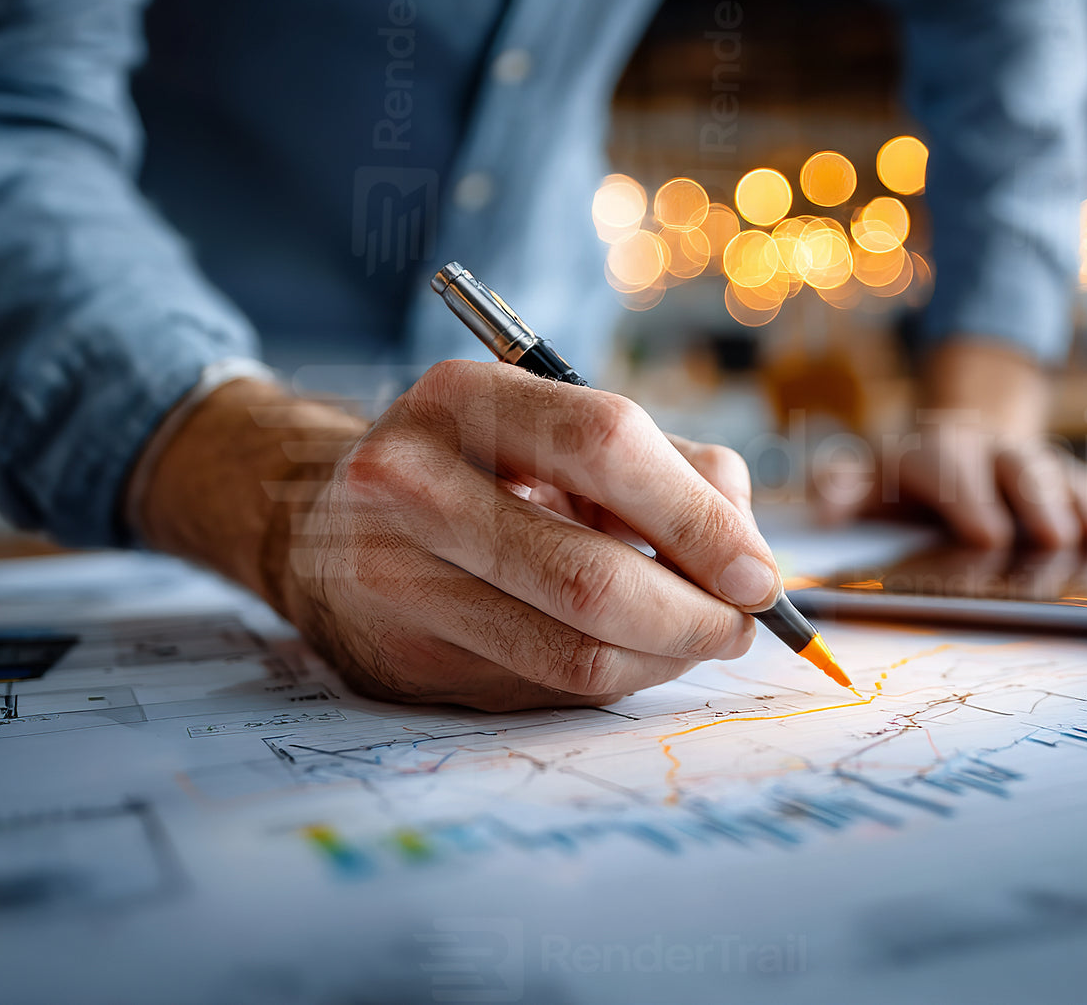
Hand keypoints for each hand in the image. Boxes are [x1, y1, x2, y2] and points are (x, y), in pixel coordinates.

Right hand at [137, 364, 778, 710]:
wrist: (327, 519)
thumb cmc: (482, 465)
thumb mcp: (562, 427)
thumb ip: (671, 471)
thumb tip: (753, 564)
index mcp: (464, 398)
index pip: (606, 445)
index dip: (699, 519)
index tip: (759, 574)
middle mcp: (409, 481)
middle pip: (591, 576)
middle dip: (694, 616)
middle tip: (740, 626)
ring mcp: (392, 578)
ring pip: (573, 652)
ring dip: (664, 657)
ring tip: (695, 636)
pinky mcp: (400, 656)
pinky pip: (544, 688)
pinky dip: (614, 676)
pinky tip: (628, 649)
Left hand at [818, 339, 1086, 548]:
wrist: (962, 438)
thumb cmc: (909, 480)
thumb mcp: (870, 478)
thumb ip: (847, 489)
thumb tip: (824, 504)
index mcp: (937, 453)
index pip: (950, 468)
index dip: (969, 497)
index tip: (987, 533)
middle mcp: (995, 454)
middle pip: (1021, 471)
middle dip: (1038, 503)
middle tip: (1056, 539)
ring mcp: (1041, 464)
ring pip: (1069, 479)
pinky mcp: (1081, 479)